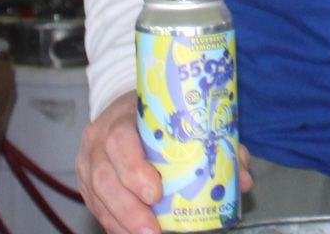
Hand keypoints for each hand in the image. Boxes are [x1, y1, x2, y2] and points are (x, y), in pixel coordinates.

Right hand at [77, 91, 252, 233]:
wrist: (123, 107)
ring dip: (122, 221)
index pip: (120, 141)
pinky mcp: (86, 182)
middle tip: (153, 230)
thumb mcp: (179, 115)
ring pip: (97, 196)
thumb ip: (212, 142)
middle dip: (129, 208)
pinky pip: (96, 207)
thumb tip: (243, 178)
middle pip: (105, 177)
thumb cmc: (154, 112)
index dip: (134, 169)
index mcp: (121, 117)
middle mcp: (97, 141)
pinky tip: (130, 233)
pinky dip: (115, 224)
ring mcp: (87, 163)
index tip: (155, 193)